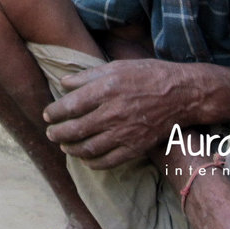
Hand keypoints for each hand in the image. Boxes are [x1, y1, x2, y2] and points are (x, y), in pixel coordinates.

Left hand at [43, 58, 210, 168]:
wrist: (182, 94)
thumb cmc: (148, 75)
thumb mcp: (117, 66)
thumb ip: (88, 75)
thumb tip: (64, 83)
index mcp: (107, 89)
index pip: (70, 106)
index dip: (55, 113)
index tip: (47, 115)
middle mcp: (113, 113)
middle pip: (75, 129)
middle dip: (58, 134)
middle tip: (50, 134)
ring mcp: (125, 133)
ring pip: (89, 148)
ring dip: (71, 149)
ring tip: (64, 146)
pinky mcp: (136, 147)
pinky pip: (108, 161)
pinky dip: (92, 162)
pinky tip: (85, 158)